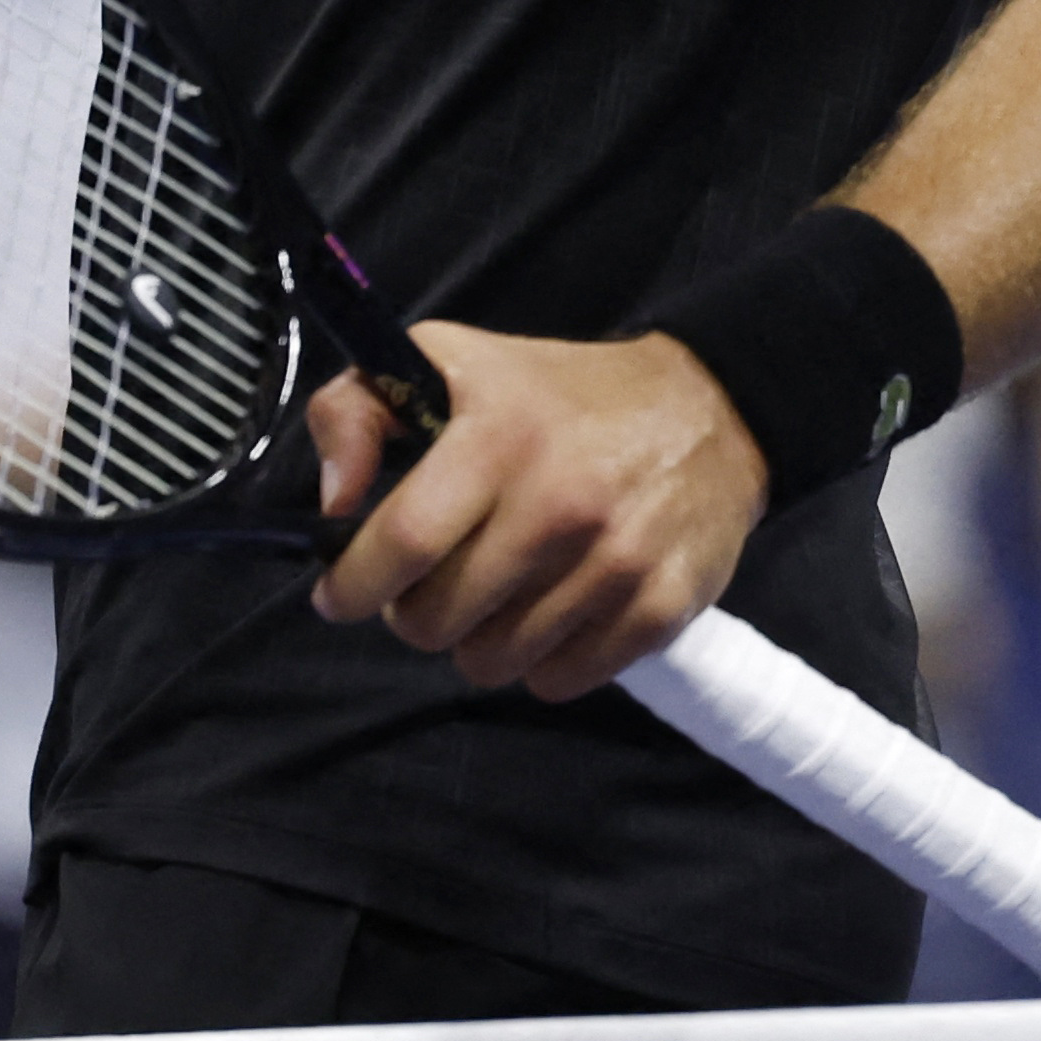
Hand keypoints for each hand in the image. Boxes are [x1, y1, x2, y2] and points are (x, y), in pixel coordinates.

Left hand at [308, 324, 763, 702]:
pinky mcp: (661, 609)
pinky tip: (542, 615)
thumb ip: (357, 411)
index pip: (407, 539)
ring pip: (495, 661)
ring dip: (472, 643)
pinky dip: (537, 663)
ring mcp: (616, 563)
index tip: (335, 596)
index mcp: (500, 437)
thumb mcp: (448, 360)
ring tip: (487, 598)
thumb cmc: (556, 392)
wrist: (707, 411)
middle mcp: (561, 503)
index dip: (355, 582)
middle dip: (409, 615)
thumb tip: (333, 502)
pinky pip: (561, 681)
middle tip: (423, 589)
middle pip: (441, 616)